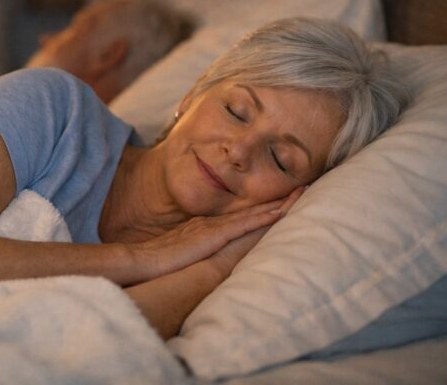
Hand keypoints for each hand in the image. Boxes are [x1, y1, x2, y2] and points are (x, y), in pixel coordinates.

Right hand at [127, 194, 295, 282]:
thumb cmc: (156, 260)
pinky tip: (281, 212)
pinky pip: (246, 225)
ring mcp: (214, 227)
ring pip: (253, 213)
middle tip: (303, 186)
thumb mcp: (177, 252)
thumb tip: (198, 254)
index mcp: (204, 227)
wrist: (143, 260)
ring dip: (278, 204)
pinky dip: (264, 217)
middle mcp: (212, 222)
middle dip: (277, 199)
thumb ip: (189, 249)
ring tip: (302, 193)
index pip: (239, 214)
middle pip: (251, 209)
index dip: (261, 206)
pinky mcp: (215, 235)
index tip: (281, 199)